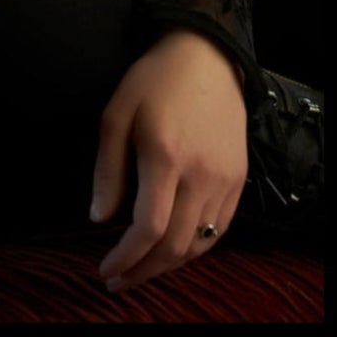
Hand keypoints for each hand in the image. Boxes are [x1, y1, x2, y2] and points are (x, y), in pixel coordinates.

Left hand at [91, 30, 247, 293]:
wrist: (206, 56)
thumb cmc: (154, 81)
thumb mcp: (115, 115)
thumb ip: (107, 170)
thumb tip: (98, 218)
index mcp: (165, 156)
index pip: (148, 227)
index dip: (126, 257)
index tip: (105, 269)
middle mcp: (201, 174)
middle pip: (175, 244)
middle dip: (143, 271)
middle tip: (118, 280)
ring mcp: (225, 179)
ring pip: (199, 243)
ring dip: (169, 265)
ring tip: (142, 269)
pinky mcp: (238, 179)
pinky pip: (220, 228)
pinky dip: (195, 248)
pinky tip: (173, 250)